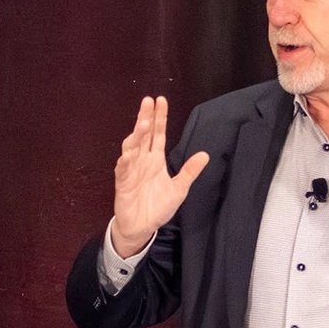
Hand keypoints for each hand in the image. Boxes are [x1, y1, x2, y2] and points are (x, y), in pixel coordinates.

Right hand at [108, 96, 208, 258]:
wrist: (142, 227)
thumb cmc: (158, 207)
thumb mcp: (179, 189)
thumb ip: (189, 171)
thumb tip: (205, 154)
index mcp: (156, 160)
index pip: (158, 134)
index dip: (159, 118)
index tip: (160, 100)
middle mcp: (142, 161)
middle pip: (143, 134)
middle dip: (145, 117)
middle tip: (148, 101)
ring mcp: (131, 170)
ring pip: (132, 148)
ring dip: (137, 135)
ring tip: (144, 123)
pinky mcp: (123, 183)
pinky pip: (122, 170)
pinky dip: (125, 161)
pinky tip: (128, 154)